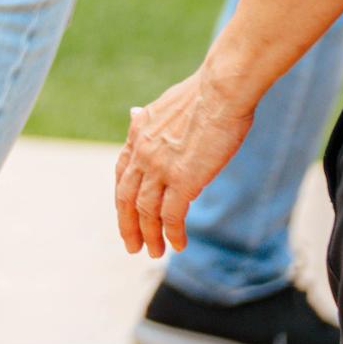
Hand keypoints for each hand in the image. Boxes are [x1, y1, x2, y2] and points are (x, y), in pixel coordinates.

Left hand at [115, 66, 256, 256]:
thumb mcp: (164, 105)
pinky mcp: (183, 179)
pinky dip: (172, 232)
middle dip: (128, 224)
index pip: (122, 173)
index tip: (125, 214)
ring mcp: (160, 167)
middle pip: (126, 197)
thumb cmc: (203, 95)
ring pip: (146, 210)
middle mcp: (143, 152)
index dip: (122, 197)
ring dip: (150, 234)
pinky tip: (177, 246)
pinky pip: (171, 215)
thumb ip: (148, 119)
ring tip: (155, 252)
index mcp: (138, 134)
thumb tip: (133, 114)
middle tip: (133, 246)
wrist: (220, 91)